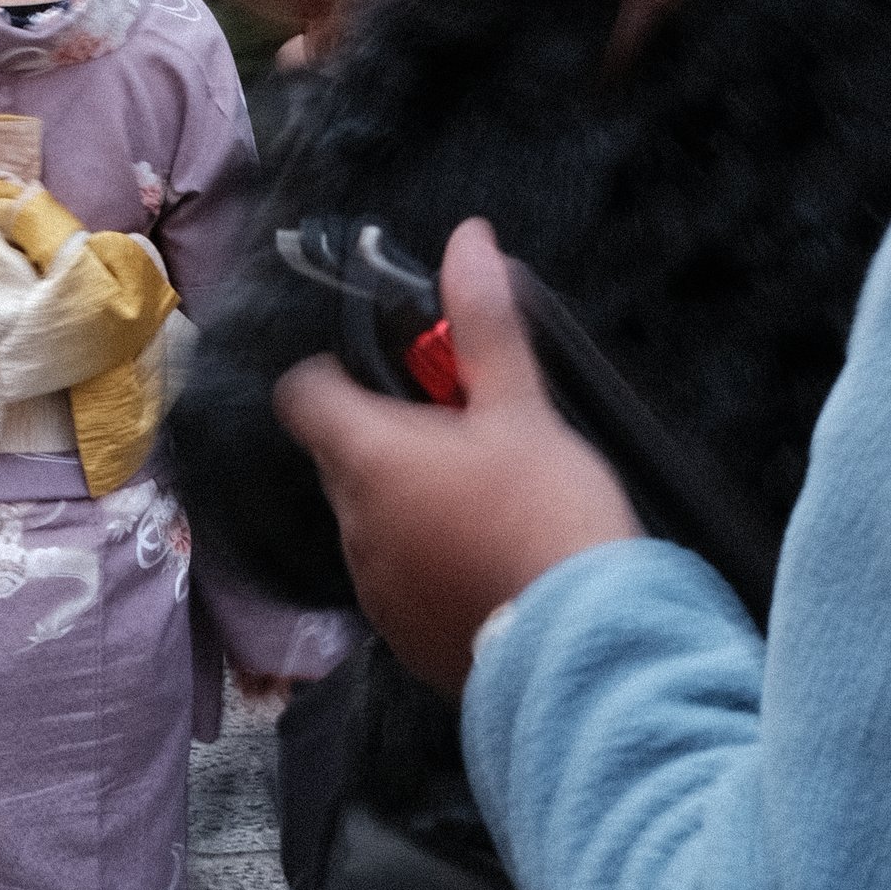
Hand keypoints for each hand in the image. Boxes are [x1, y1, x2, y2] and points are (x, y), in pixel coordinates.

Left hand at [273, 221, 641, 695]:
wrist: (587, 650)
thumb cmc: (550, 517)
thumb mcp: (522, 407)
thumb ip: (481, 323)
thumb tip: (466, 239)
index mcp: (367, 457)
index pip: (303, 394)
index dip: (335, 371)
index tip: (392, 371)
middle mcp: (353, 524)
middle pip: (342, 455)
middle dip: (388, 436)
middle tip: (463, 432)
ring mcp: (373, 589)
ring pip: (370, 520)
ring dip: (407, 502)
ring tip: (484, 500)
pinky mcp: (403, 639)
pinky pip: (396, 580)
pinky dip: (425, 562)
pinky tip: (485, 560)